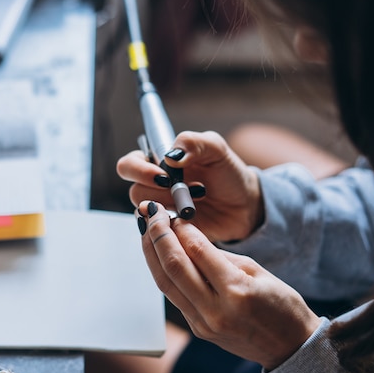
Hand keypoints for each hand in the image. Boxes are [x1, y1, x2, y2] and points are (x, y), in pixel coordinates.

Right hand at [117, 130, 263, 241]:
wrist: (244, 204)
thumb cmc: (227, 173)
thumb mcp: (216, 148)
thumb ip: (192, 142)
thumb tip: (170, 157)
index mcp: (157, 161)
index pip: (129, 164)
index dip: (140, 171)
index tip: (164, 175)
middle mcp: (154, 185)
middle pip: (134, 190)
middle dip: (158, 192)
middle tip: (180, 188)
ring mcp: (161, 209)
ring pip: (147, 210)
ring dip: (173, 204)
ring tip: (198, 198)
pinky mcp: (170, 228)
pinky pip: (159, 229)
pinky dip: (175, 222)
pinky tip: (194, 214)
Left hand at [137, 200, 320, 369]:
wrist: (290, 348)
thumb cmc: (281, 304)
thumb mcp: (256, 270)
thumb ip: (219, 255)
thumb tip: (186, 235)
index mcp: (236, 291)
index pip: (197, 250)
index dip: (180, 227)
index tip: (172, 212)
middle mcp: (214, 310)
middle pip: (173, 266)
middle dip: (158, 235)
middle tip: (150, 213)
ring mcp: (202, 323)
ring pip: (165, 282)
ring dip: (151, 252)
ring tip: (146, 229)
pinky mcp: (197, 329)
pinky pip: (173, 295)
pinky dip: (163, 271)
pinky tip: (158, 254)